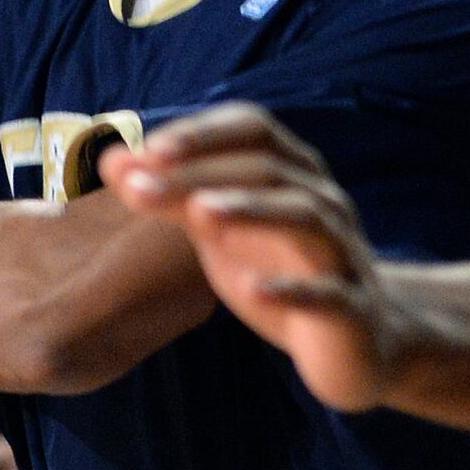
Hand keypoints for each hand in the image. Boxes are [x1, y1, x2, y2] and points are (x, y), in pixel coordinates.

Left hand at [102, 108, 408, 411]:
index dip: (204, 134)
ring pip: (304, 218)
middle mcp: (321, 202)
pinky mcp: (349, 308)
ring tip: (200, 214)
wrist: (358, 339)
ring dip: (252, 211)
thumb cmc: (279, 270)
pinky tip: (253, 292)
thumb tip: (111, 161)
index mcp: (292, 176)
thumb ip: (171, 196)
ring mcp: (340, 254)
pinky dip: (292, 290)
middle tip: (141, 183)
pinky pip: (326, 294)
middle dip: (204, 173)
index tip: (149, 147)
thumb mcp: (219, 231)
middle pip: (269, 170)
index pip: (255, 130)